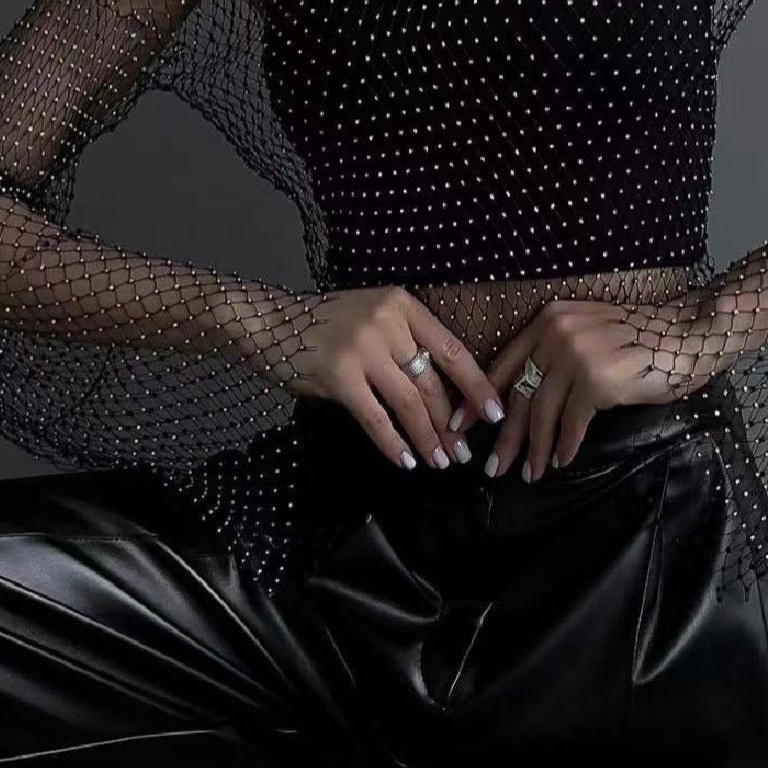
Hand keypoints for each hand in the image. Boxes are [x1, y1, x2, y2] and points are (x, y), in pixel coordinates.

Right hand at [231, 284, 506, 472]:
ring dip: (428, 438)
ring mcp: (363, 349)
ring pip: (409, 404)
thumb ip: (406, 343)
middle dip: (451, 424)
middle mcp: (387, 323)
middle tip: (462, 453)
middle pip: (432, 383)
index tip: (495, 413)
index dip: (477, 385)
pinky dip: (394, 444)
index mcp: (403, 306)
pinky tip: (406, 461)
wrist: (272, 323)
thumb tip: (445, 392)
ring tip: (441, 462)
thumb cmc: (328, 324)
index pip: (452, 350)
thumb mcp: (375, 317)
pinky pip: (376, 419)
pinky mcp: (339, 377)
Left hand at [459, 298, 675, 481]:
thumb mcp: (586, 333)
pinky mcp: (596, 380)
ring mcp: (575, 355)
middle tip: (493, 468)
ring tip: (529, 474)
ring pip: (541, 412)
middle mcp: (556, 332)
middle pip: (519, 393)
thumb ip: (555, 353)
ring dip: (535, 449)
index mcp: (548, 320)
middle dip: (506, 436)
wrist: (685, 336)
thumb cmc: (639, 340)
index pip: (504, 363)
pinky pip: (571, 423)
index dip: (480, 398)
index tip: (461, 425)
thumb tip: (525, 400)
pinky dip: (565, 446)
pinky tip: (562, 461)